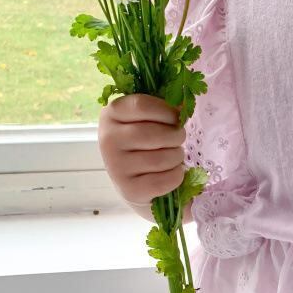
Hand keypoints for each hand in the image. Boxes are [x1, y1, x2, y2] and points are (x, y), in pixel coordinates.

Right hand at [98, 93, 185, 212]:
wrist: (133, 180)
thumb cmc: (144, 141)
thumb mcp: (147, 118)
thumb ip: (163, 106)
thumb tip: (185, 102)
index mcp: (111, 114)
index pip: (141, 105)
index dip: (166, 110)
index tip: (176, 117)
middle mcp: (107, 140)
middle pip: (153, 134)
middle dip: (176, 135)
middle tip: (178, 138)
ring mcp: (116, 167)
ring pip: (161, 158)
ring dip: (177, 156)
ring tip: (175, 155)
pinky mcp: (128, 190)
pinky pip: (163, 181)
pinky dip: (176, 176)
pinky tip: (173, 172)